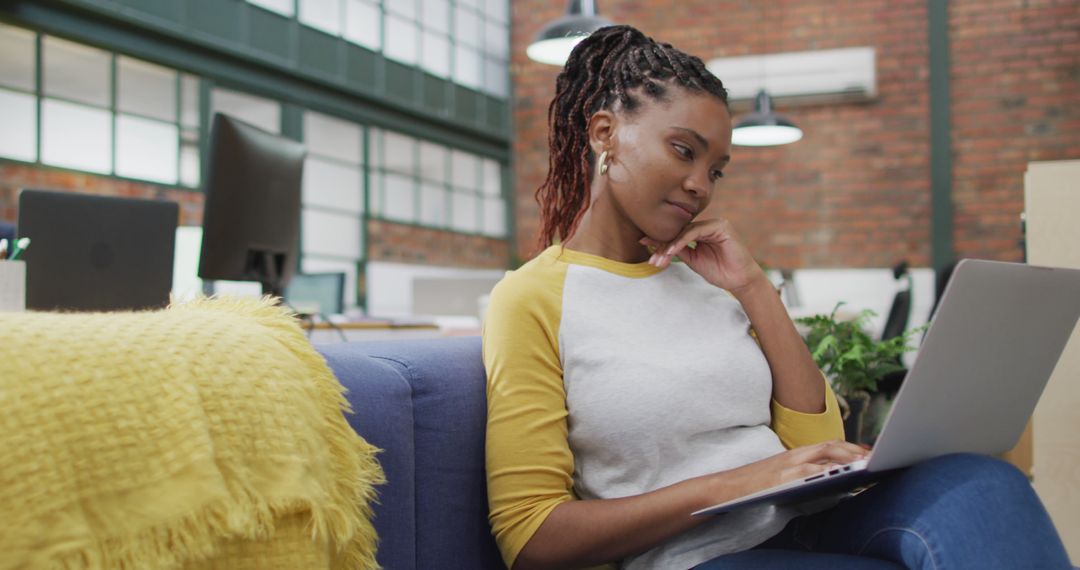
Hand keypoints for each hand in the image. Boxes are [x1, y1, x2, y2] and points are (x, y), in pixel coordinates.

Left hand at [640, 218, 765, 292]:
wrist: (739, 281)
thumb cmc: (719, 271)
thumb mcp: (693, 260)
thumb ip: (679, 250)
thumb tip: (658, 245)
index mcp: (702, 232)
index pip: (678, 233)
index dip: (660, 239)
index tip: (643, 243)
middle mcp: (708, 225)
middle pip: (679, 231)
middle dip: (663, 245)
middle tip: (651, 258)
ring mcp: (715, 224)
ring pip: (686, 231)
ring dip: (670, 245)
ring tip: (660, 257)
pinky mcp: (721, 226)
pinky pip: (696, 232)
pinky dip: (682, 241)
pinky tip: (672, 250)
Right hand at [715, 440, 870, 498]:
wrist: (726, 488)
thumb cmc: (753, 487)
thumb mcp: (781, 477)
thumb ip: (803, 475)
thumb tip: (829, 483)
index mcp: (794, 455)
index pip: (827, 445)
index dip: (849, 447)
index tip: (868, 453)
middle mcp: (793, 455)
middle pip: (830, 445)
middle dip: (854, 450)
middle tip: (875, 457)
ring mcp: (788, 465)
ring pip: (823, 454)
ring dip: (846, 457)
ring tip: (865, 464)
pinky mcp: (782, 477)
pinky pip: (809, 470)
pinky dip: (826, 470)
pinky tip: (841, 475)